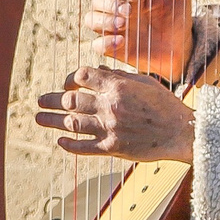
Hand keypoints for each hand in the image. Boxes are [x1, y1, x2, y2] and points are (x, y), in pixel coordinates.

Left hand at [33, 67, 193, 162]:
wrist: (181, 133)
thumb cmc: (165, 105)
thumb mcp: (145, 82)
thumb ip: (119, 76)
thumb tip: (97, 70)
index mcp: (118, 86)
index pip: (83, 76)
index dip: (71, 78)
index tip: (68, 83)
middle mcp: (110, 106)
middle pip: (71, 100)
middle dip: (51, 99)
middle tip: (40, 100)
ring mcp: (110, 128)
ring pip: (72, 123)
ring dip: (51, 120)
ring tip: (39, 118)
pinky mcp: (113, 148)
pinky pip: (84, 147)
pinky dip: (69, 145)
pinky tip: (60, 142)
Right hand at [81, 0, 193, 82]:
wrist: (181, 49)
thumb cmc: (178, 19)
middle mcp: (119, 8)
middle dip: (110, 3)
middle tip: (129, 11)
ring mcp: (114, 28)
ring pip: (91, 18)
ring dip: (103, 20)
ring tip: (123, 24)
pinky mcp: (114, 48)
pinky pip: (96, 44)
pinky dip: (104, 42)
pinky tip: (121, 41)